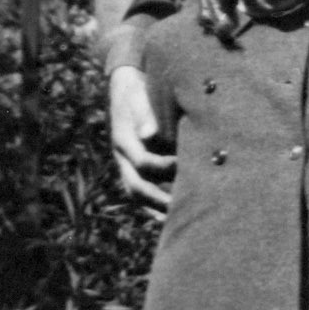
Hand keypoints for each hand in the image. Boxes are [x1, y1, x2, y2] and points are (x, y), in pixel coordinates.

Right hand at [110, 65, 174, 216]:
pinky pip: (143, 194)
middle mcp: (122, 158)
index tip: (186, 168)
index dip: (165, 168)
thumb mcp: (140, 97)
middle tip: (184, 209)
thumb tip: (149, 135)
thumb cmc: (140, 91)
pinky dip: (157, 207)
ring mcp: (126, 166)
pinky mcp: (135, 170)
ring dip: (158, 209)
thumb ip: (146, 115)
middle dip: (160, 200)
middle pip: (137, 188)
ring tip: (181, 220)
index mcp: (123, 141)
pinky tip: (175, 216)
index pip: (143, 163)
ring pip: (138, 195)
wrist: (127, 89)